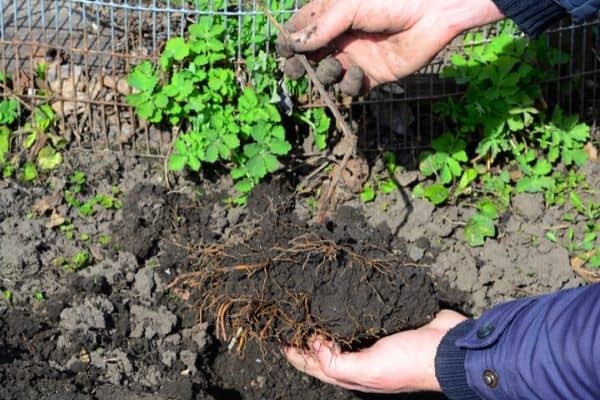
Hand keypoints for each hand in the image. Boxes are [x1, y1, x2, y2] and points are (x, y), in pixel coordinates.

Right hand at [279, 0, 503, 90]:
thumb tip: (289, 44)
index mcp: (332, 15)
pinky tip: (359, 74)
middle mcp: (342, 37)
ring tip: (334, 67)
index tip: (282, 52)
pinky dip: (350, 84)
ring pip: (327, 75)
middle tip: (295, 72)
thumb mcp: (348, 6)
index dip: (289, 41)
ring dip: (326, 75)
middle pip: (310, 56)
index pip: (301, 30)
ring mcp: (356, 57)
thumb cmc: (391, 0)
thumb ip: (319, 27)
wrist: (433, 13)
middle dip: (300, 65)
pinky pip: (351, 88)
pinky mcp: (372, 76)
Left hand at [283, 310, 466, 392]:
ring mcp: (368, 337)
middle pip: (318, 344)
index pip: (309, 362)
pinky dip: (340, 304)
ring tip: (301, 297)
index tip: (272, 330)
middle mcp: (355, 356)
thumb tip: (312, 344)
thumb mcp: (370, 369)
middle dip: (299, 330)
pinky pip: (354, 312)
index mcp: (349, 373)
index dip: (289, 349)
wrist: (449, 347)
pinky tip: (332, 290)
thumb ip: (338, 363)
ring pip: (334, 326)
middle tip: (283, 308)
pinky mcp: (380, 320)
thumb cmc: (410, 362)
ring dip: (318, 315)